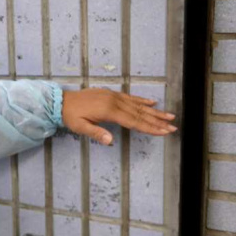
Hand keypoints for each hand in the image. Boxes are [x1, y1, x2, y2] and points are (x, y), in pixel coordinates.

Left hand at [62, 88, 176, 144]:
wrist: (61, 101)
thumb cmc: (70, 116)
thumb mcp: (80, 127)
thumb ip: (95, 133)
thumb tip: (109, 141)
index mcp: (109, 111)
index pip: (134, 121)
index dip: (150, 128)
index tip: (164, 132)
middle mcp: (114, 102)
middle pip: (140, 114)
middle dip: (158, 121)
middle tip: (173, 127)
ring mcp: (114, 97)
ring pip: (138, 105)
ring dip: (154, 111)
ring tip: (169, 116)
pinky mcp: (111, 94)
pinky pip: (130, 98)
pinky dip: (142, 101)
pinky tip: (152, 103)